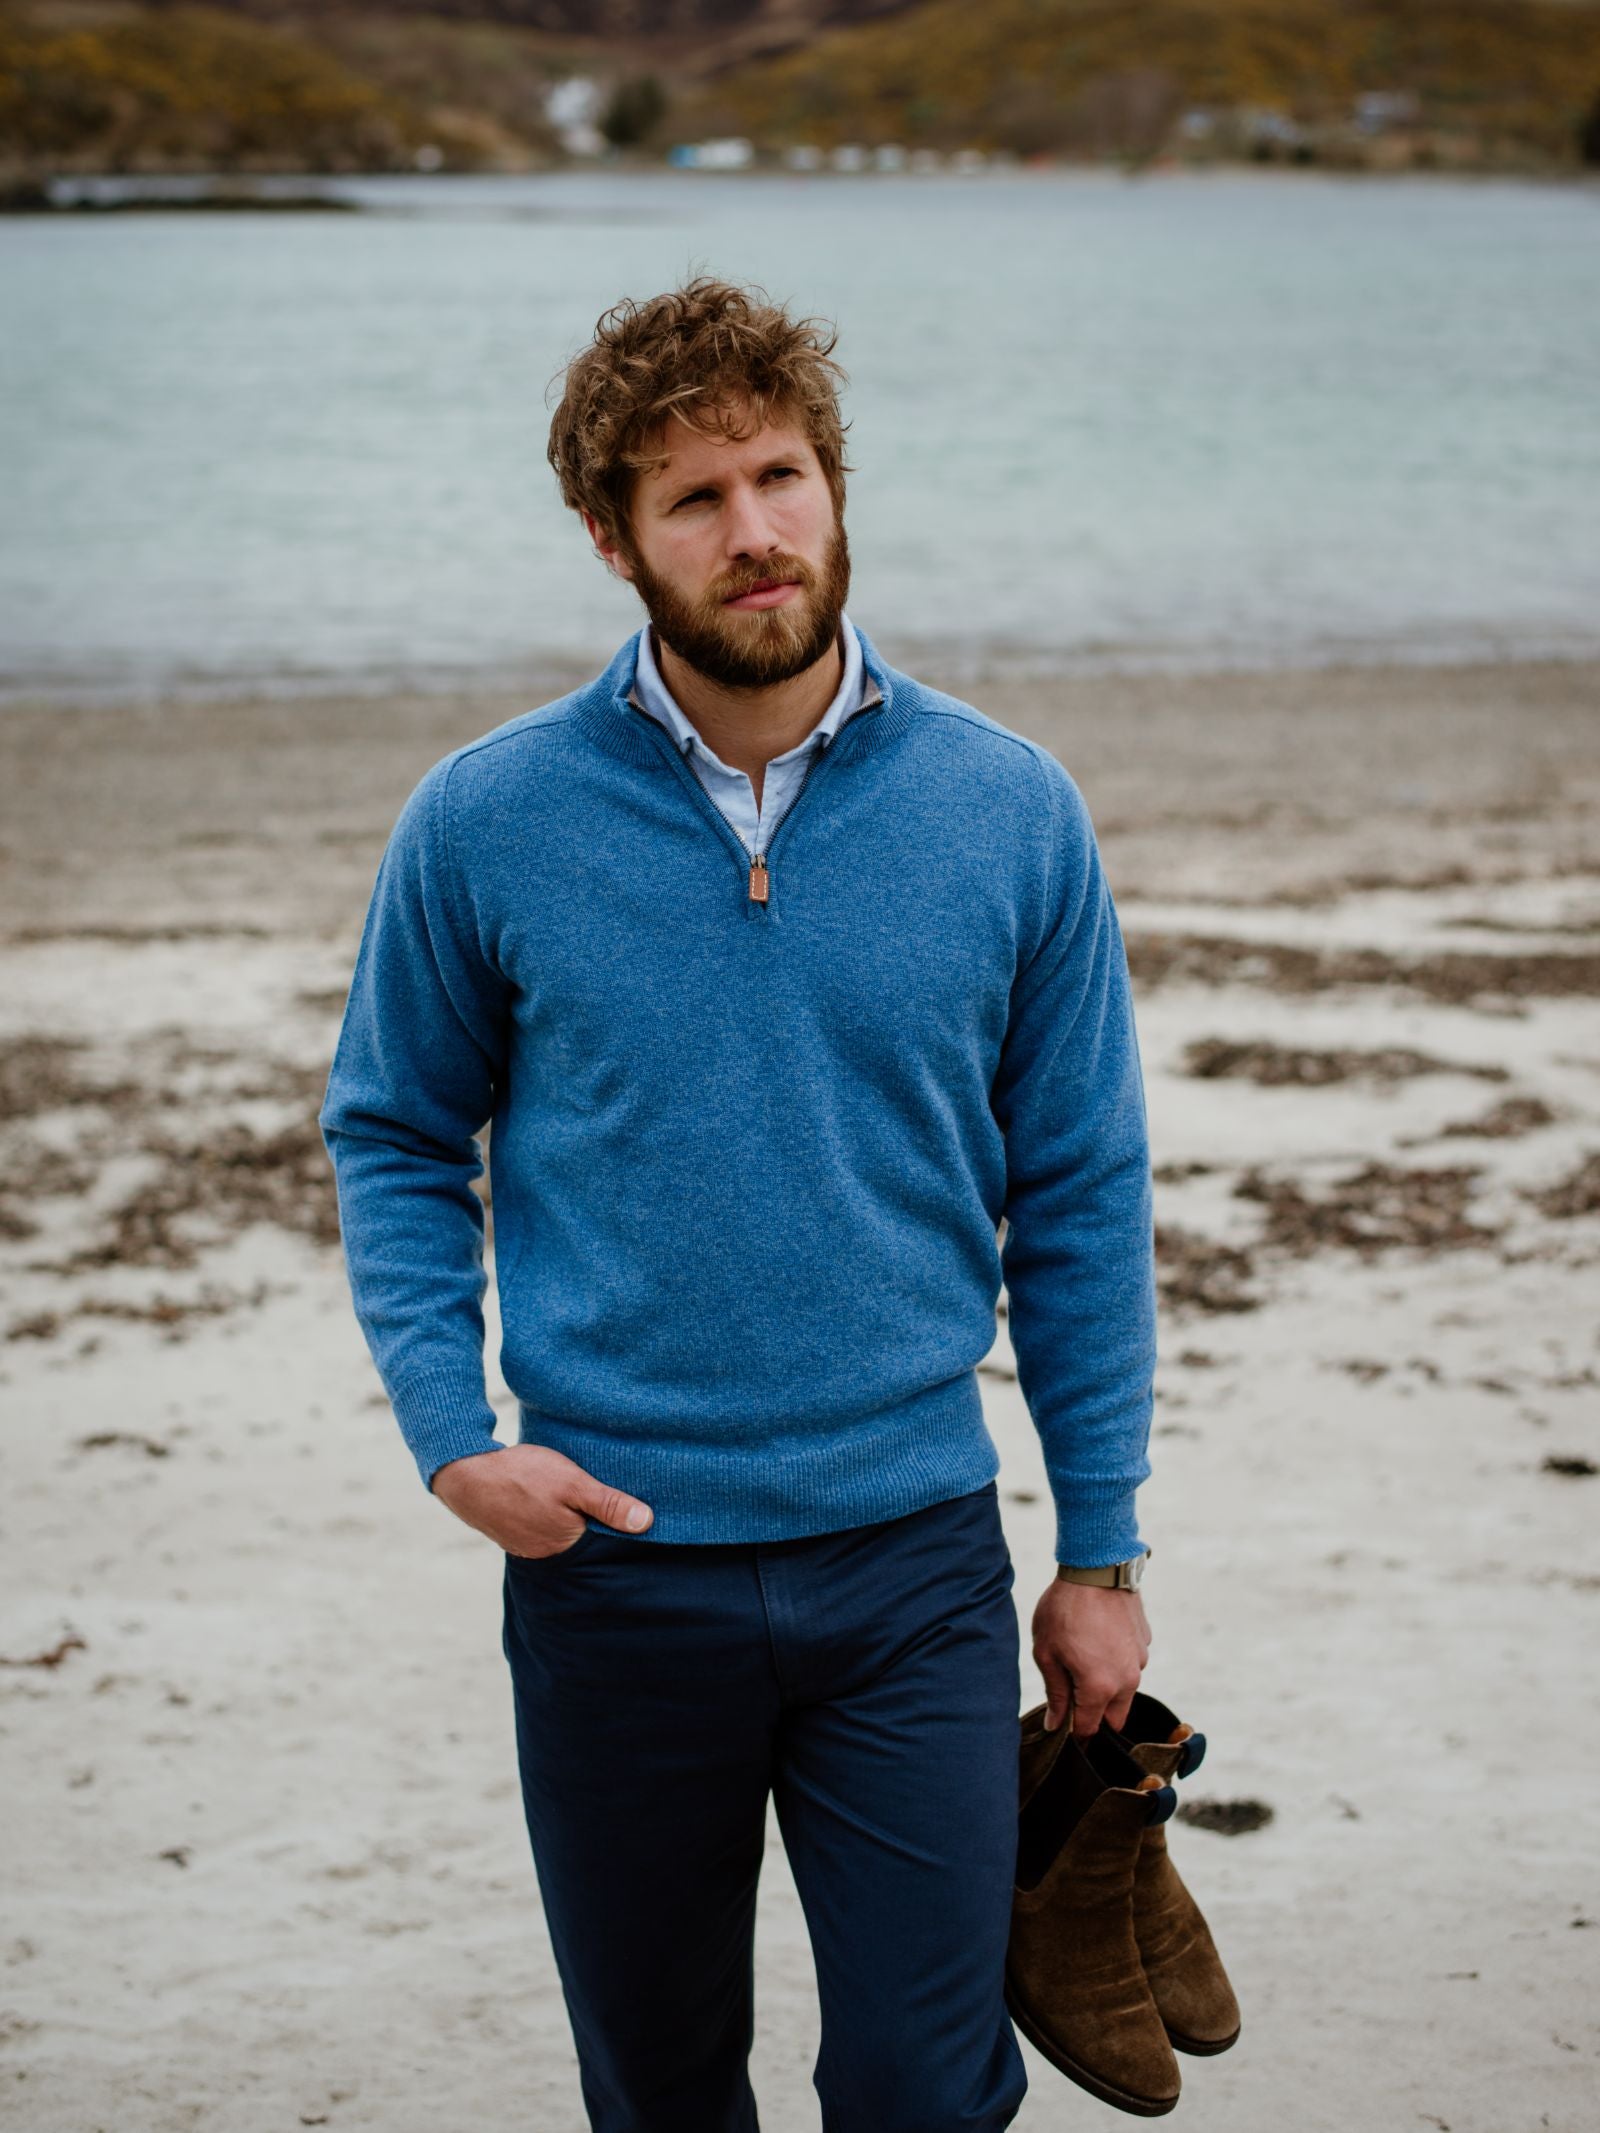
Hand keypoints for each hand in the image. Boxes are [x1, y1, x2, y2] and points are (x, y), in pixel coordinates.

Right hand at [431, 1443, 653, 1557]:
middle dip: (593, 1520)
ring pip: (561, 1530)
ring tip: (575, 1495)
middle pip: (582, 1537)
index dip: (617, 1522)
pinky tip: (548, 1496)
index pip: (603, 1539)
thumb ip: (608, 1503)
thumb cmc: (520, 1475)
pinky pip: (540, 1525)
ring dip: (569, 1515)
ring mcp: (526, 1544)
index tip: (632, 1507)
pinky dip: (548, 1513)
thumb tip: (646, 1522)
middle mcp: (546, 1552)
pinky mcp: (512, 1531)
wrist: (464, 1472)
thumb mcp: (571, 1483)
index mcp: (566, 1544)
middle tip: (602, 1495)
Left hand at [1030, 1581, 1150, 1739]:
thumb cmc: (1064, 1610)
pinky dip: (1117, 1660)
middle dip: (1096, 1714)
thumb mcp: (1047, 1652)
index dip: (1074, 1734)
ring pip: (1125, 1689)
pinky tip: (1098, 1638)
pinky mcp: (1145, 1641)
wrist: (1096, 1567)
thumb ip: (1055, 1693)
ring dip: (1108, 1686)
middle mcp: (1127, 1680)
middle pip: (1115, 1717)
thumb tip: (1055, 1725)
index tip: (1063, 1728)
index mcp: (1100, 1689)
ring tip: (1083, 1656)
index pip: (1089, 1729)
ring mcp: (1140, 1660)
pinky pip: (1131, 1662)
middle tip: (1072, 1692)